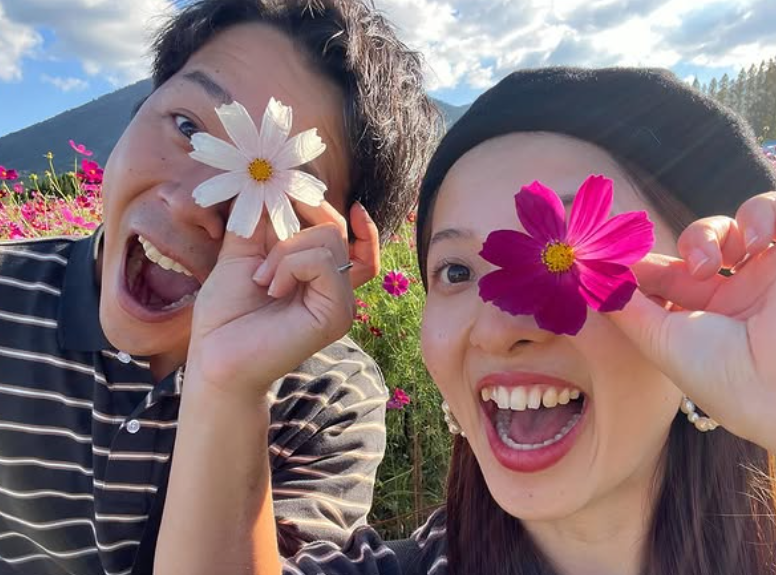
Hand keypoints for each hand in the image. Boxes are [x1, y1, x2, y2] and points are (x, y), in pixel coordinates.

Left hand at [187, 201, 378, 397]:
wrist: (216, 359)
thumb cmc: (226, 314)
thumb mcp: (240, 253)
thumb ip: (259, 219)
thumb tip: (268, 182)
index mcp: (317, 273)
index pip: (346, 234)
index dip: (328, 207)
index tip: (299, 191)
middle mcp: (335, 285)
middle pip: (334, 226)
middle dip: (293, 222)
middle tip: (261, 249)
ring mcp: (341, 300)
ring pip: (330, 238)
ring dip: (284, 250)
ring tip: (261, 280)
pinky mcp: (338, 313)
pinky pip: (323, 261)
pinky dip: (291, 264)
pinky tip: (272, 287)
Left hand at [610, 191, 775, 449]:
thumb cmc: (722, 376)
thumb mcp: (660, 340)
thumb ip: (625, 307)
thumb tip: (587, 279)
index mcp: (703, 316)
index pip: (666, 272)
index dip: (641, 259)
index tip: (613, 254)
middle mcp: (736, 293)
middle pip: (699, 244)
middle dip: (682, 244)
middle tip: (680, 265)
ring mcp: (768, 274)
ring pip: (736, 223)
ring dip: (712, 231)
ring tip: (709, 263)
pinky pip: (774, 209)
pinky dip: (761, 215)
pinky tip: (751, 244)